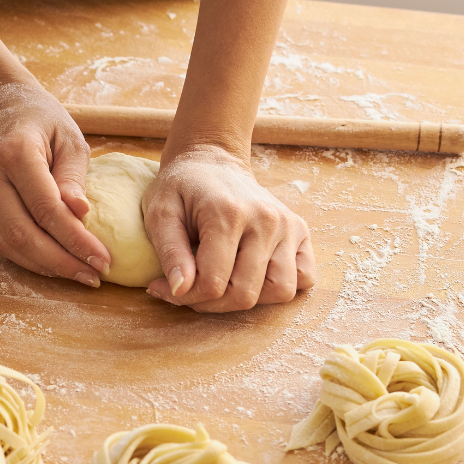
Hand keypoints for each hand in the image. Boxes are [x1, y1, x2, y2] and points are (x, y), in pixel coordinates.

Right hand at [0, 82, 110, 285]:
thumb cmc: (40, 117)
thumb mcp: (69, 137)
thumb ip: (73, 177)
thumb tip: (81, 214)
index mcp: (16, 153)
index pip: (46, 208)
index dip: (75, 239)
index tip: (103, 258)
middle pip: (23, 233)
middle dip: (61, 261)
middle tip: (94, 275)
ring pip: (8, 243)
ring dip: (45, 266)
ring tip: (80, 274)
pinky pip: (2, 240)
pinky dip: (30, 258)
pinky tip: (56, 264)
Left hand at [142, 146, 315, 311]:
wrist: (211, 161)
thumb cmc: (182, 188)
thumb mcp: (160, 214)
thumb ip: (169, 253)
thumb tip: (180, 289)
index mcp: (228, 214)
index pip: (213, 283)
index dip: (185, 296)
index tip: (164, 288)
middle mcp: (266, 220)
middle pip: (245, 294)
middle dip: (211, 303)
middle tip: (190, 289)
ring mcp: (288, 225)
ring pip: (279, 292)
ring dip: (247, 298)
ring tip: (222, 282)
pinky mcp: (301, 231)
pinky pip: (304, 277)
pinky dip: (279, 286)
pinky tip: (251, 274)